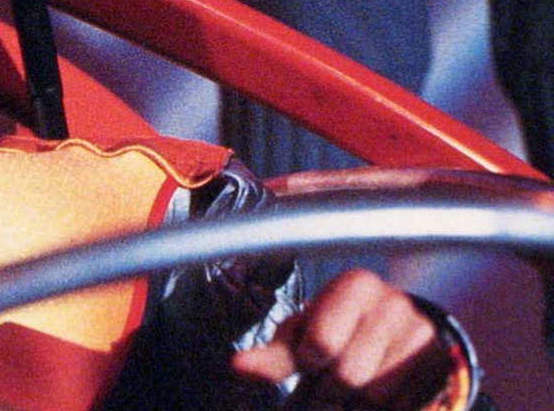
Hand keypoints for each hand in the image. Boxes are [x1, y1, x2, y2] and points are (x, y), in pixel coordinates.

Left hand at [232, 269, 455, 409]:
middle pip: (348, 376)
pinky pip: (406, 408)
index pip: (320, 344)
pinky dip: (387, 410)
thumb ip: (274, 355)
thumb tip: (237, 367)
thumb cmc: (339, 331)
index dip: (311, 362)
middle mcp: (396, 304)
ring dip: (358, 404)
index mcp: (356, 285)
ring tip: (355, 388)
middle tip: (330, 383)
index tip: (314, 359)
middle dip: (331, 391)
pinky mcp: (446, 368)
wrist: (399, 335)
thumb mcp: (303, 336)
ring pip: (376, 396)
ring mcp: (425, 336)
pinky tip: (383, 397)